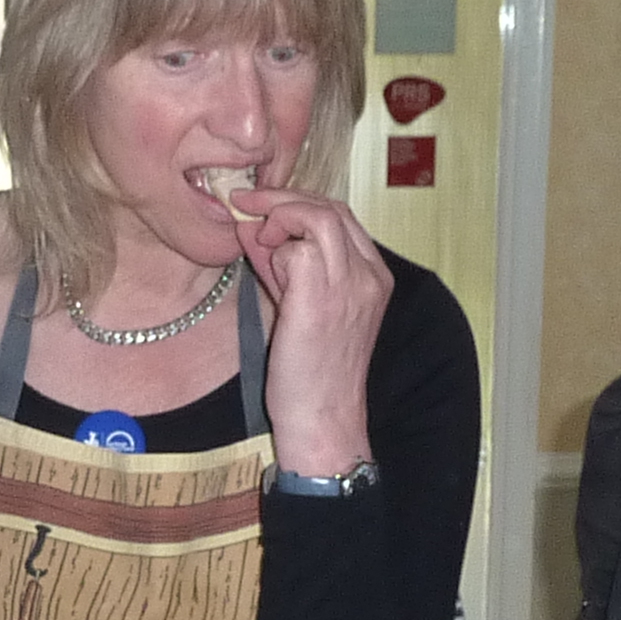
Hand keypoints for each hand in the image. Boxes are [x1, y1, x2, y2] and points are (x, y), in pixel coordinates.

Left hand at [231, 186, 389, 473]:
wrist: (323, 420)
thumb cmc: (312, 375)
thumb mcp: (305, 310)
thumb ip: (286, 268)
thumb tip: (254, 229)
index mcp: (374, 277)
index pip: (342, 217)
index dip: (299, 204)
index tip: (265, 208)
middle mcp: (369, 276)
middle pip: (331, 207)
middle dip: (283, 199)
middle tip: (246, 202)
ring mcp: (350, 286)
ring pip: (316, 218)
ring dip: (278, 218)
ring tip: (257, 238)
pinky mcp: (322, 299)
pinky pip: (295, 250)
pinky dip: (273, 255)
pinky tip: (265, 276)